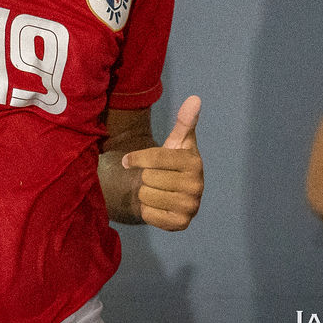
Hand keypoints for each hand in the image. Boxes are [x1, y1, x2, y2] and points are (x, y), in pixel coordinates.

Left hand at [121, 95, 203, 230]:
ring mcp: (191, 206)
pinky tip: (156, 205)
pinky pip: (149, 215)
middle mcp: (197, 186)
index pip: (155, 157)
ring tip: (155, 189)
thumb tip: (195, 98)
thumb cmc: (172, 162)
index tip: (125, 160)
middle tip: (153, 177)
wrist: (173, 192)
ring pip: (146, 195)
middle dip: (144, 176)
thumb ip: (184, 120)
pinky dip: (146, 210)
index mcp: (194, 162)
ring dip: (144, 192)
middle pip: (149, 177)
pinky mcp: (181, 224)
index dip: (136, 158)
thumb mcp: (177, 140)